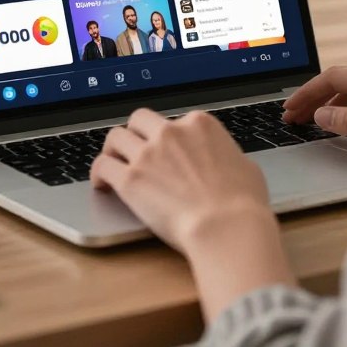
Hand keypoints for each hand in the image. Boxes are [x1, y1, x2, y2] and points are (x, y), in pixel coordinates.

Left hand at [91, 108, 296, 320]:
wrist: (226, 227)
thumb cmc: (243, 203)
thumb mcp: (246, 166)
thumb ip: (227, 156)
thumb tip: (226, 163)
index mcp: (199, 124)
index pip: (175, 121)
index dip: (168, 137)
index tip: (166, 152)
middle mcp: (170, 132)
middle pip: (140, 120)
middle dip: (136, 133)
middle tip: (134, 149)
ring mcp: (147, 154)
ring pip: (115, 137)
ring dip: (113, 149)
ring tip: (112, 162)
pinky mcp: (130, 179)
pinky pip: (103, 166)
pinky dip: (99, 173)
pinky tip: (102, 184)